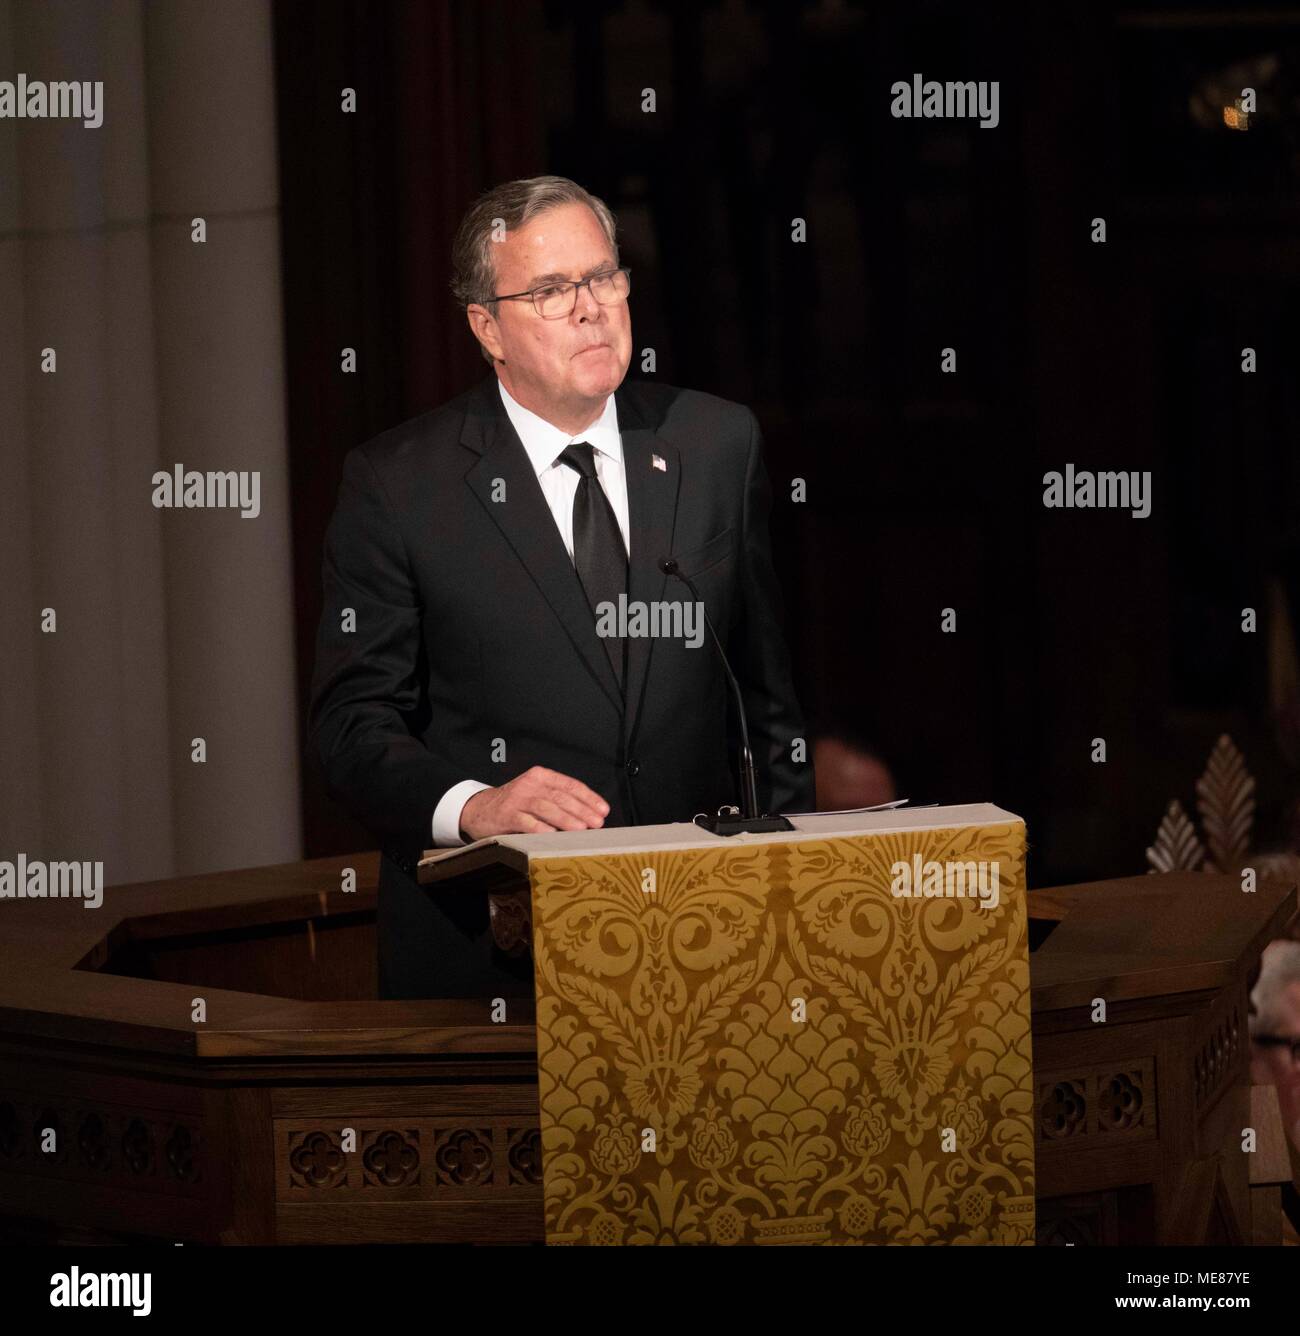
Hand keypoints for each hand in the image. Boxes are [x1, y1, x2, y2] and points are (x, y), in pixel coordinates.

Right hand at [459, 766, 609, 839]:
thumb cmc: (515, 804)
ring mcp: (517, 799)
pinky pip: (528, 823)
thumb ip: (557, 800)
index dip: (589, 797)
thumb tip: (589, 816)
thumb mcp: (536, 793)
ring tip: (582, 829)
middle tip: (598, 823)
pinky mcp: (507, 815)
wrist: (479, 809)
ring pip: (547, 808)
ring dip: (566, 819)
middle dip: (582, 810)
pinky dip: (542, 829)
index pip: (570, 785)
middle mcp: (529, 784)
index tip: (604, 810)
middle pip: (561, 797)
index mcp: (540, 776)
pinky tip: (554, 836)